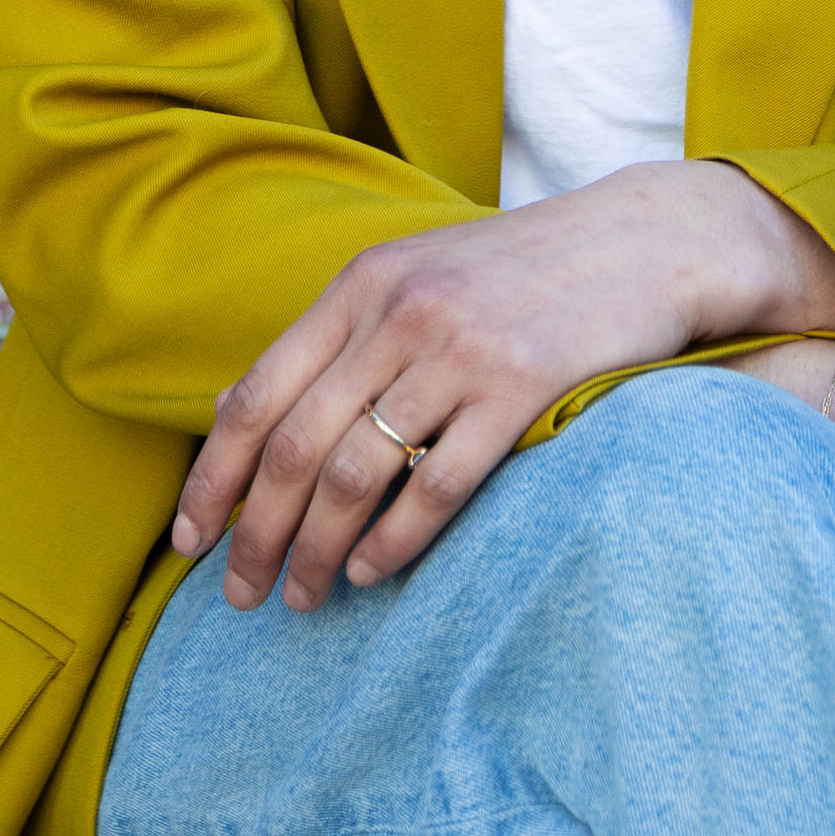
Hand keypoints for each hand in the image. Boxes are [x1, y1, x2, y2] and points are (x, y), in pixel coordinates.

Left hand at [175, 161, 834, 610]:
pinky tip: (370, 572)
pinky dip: (394, 539)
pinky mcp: (522, 387)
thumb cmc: (521, 273)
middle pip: (295, 446)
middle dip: (254, 532)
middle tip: (239, 595)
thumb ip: (334, 338)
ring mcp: (460, 349)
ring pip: (357, 472)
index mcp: (361, 286)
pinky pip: (439, 483)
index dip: (212, 477)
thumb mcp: (415, 278)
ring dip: (315, 548)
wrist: (646, 240)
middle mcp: (399, 313)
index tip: (188, 541)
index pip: (257, 395)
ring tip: (302, 595)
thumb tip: (235, 408)